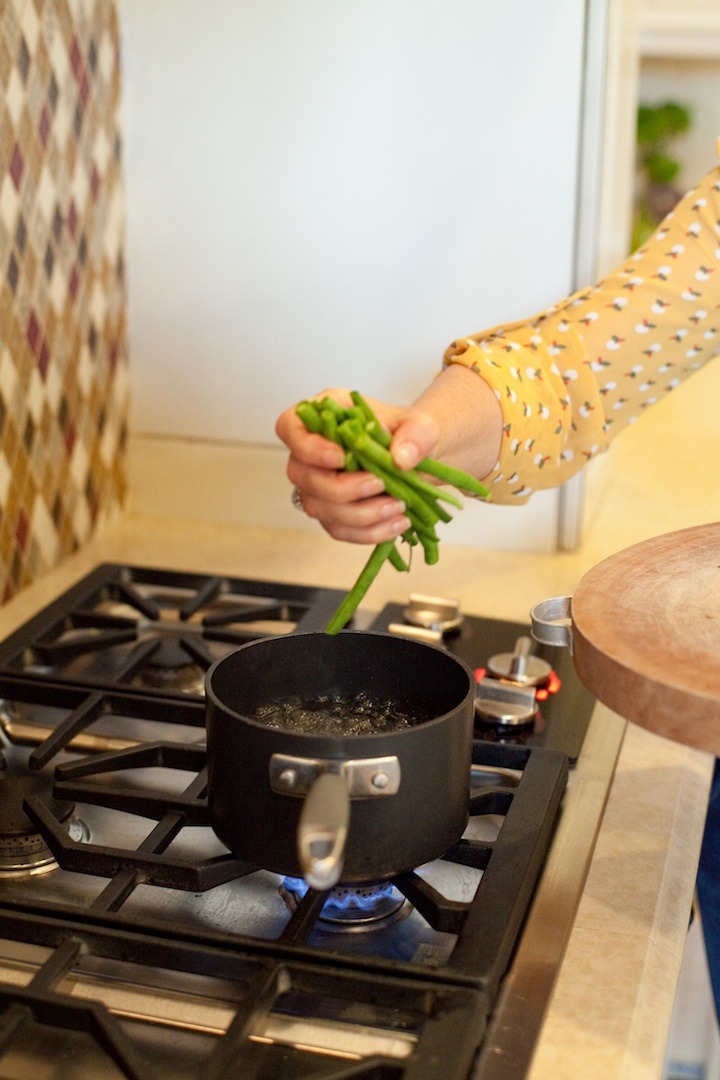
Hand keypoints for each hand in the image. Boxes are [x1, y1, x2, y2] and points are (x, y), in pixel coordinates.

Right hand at [275, 388, 436, 543]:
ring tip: (398, 507)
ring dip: (358, 514)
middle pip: (301, 475)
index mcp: (324, 416)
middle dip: (341, 488)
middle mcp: (312, 452)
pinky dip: (367, 531)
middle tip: (380, 484)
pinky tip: (396, 523)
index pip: (290, 428)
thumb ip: (416, 435)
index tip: (341, 457)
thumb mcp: (423, 426)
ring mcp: (317, 485)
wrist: (421, 462)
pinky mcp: (332, 513)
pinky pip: (338, 529)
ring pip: (318, 507)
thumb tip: (400, 459)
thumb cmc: (410, 436)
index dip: (308, 447)